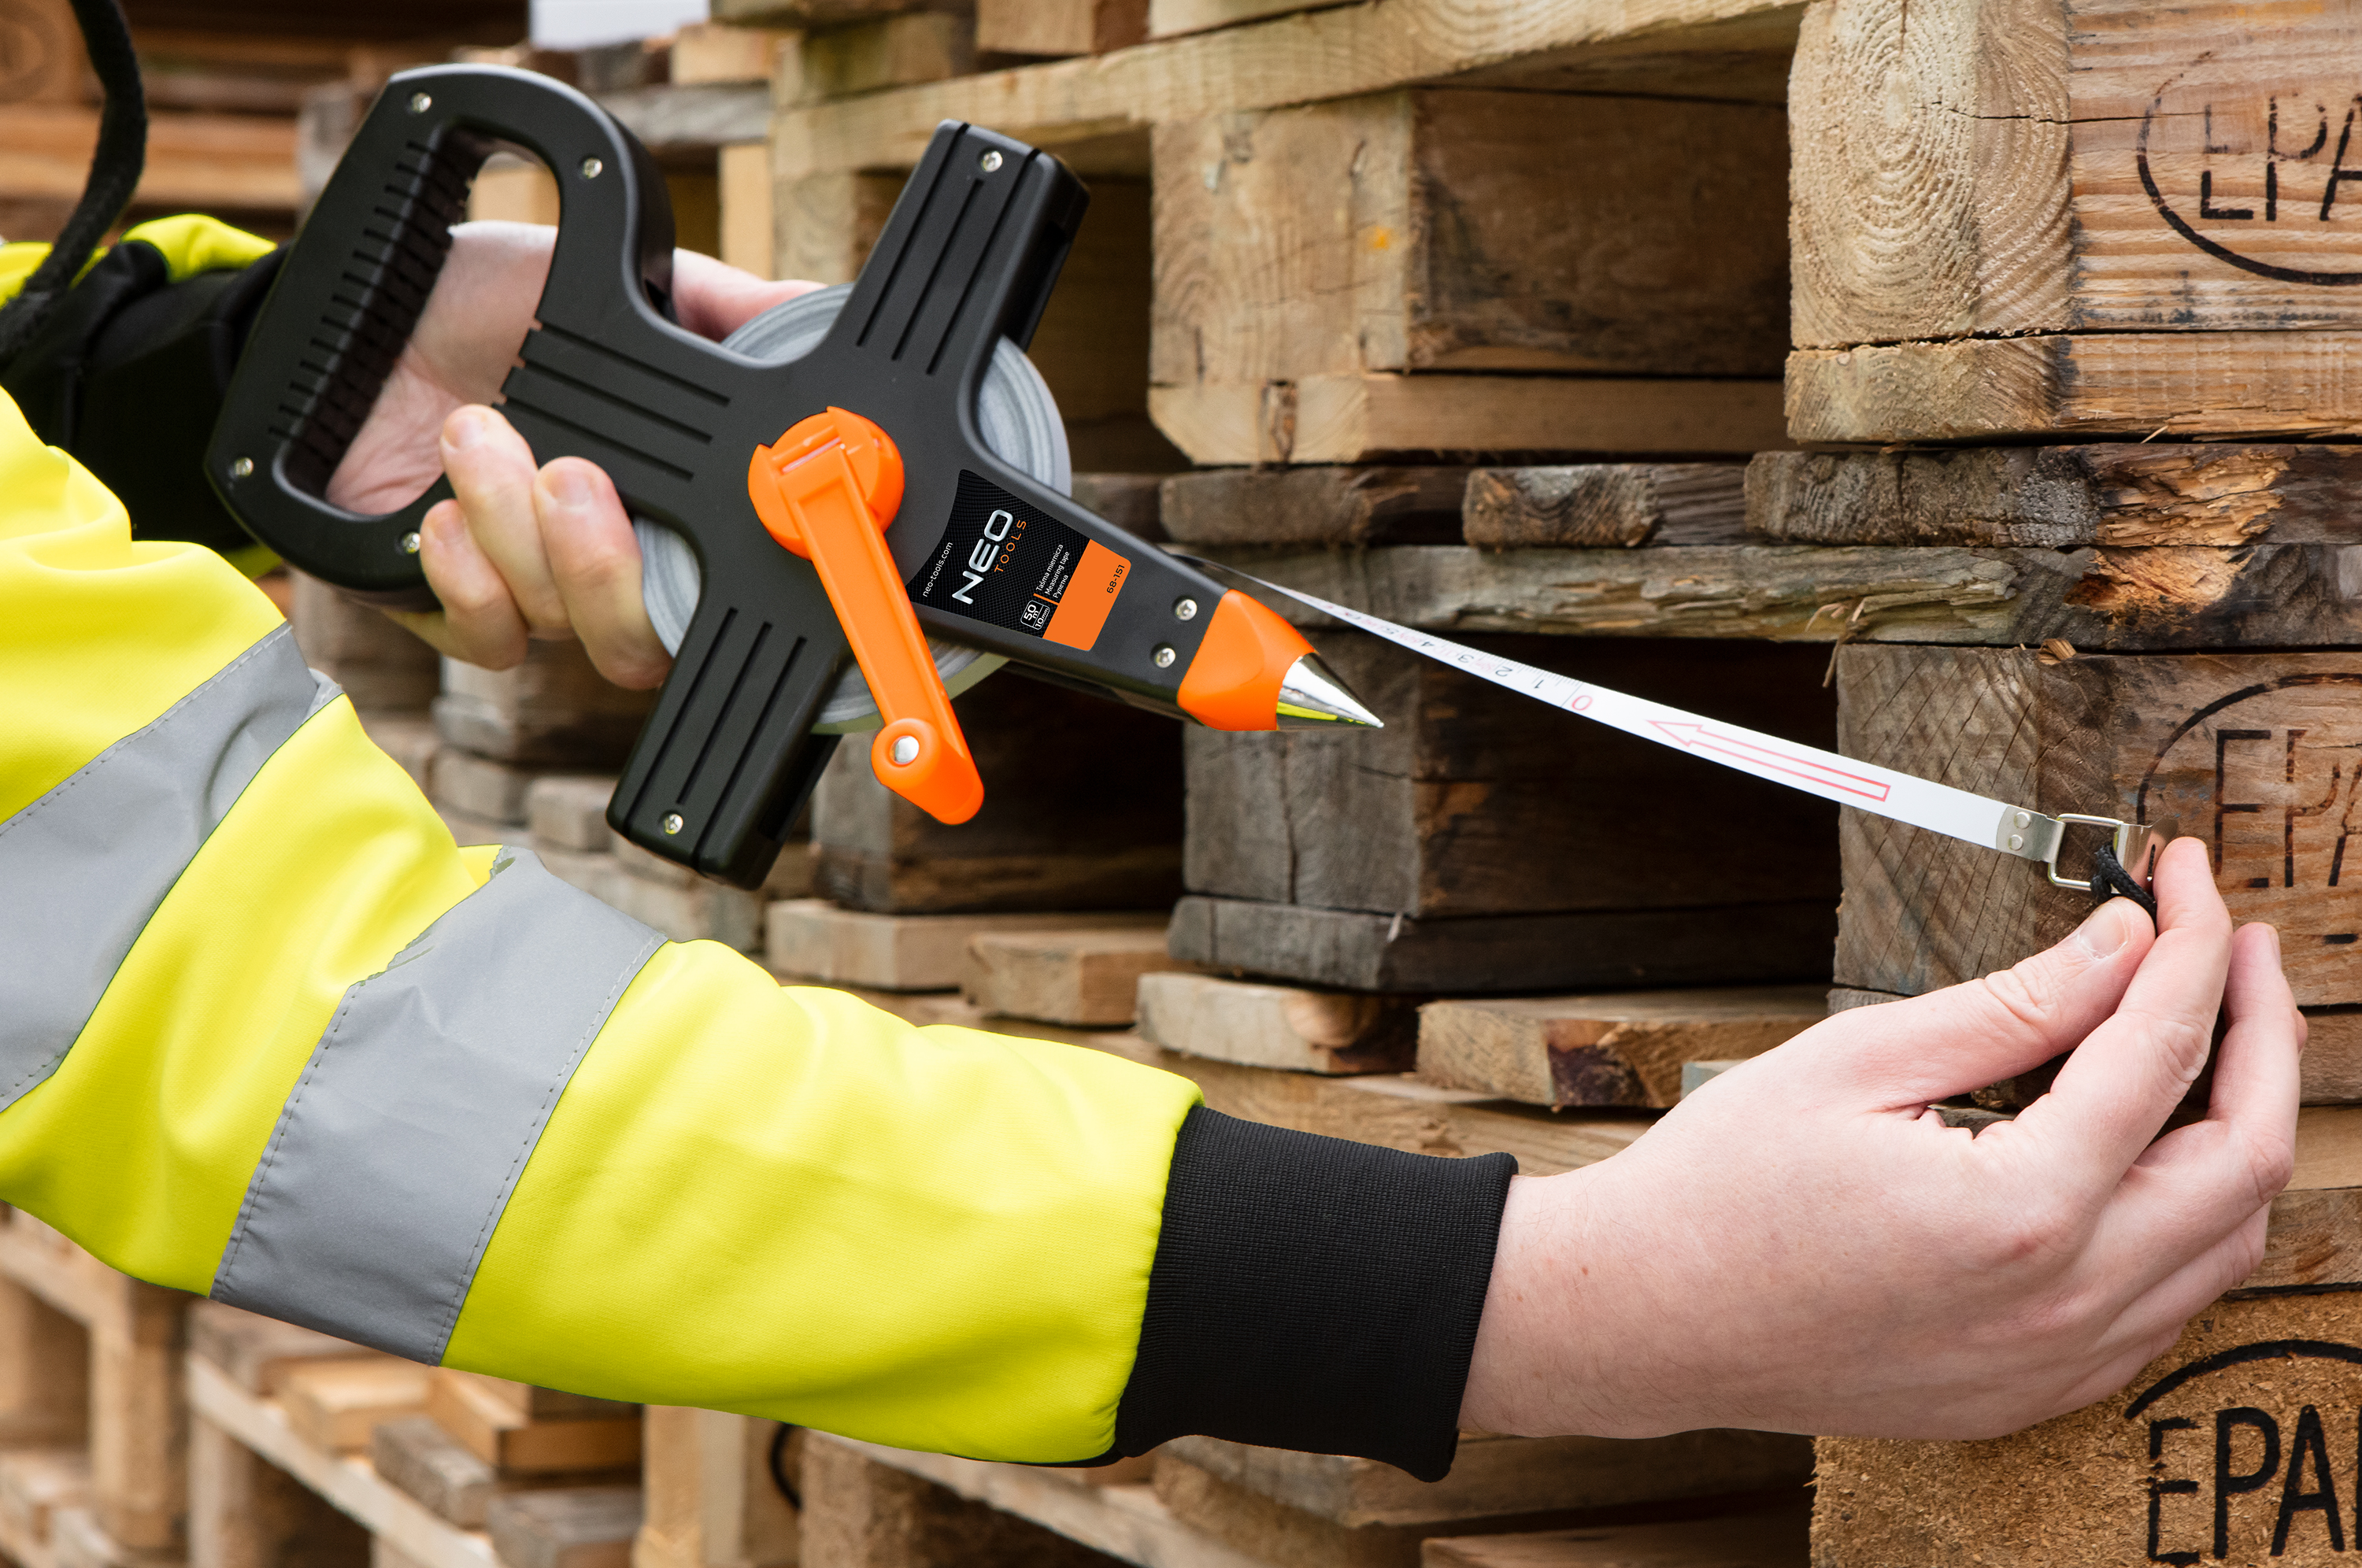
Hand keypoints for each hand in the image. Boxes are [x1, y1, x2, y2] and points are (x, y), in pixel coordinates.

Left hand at [325, 221, 817, 685]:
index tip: (694, 522)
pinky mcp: (451, 604)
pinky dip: (467, 575)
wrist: (358, 312)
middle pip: (643, 643)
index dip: (716, 578)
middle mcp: (606, 560)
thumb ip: (722, 304)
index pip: (714, 584)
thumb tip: (810, 308)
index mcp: (662, 500)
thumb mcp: (619, 278)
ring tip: (477, 431)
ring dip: (512, 528)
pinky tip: (441, 509)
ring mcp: (532, 590)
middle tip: (571, 476)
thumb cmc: (488, 299)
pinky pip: (486, 636)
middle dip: (605, 567)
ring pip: (558, 624)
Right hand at [1459, 835, 2302, 1439]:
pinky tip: (2149, 1156)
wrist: (1645, 1317)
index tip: (2186, 884)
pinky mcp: (2037, 1391)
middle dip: (2261, 1032)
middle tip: (2235, 950)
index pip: (2162, 1048)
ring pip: (2230, 1241)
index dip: (2191, 944)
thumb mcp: (1855, 1063)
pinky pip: (2170, 1306)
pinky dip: (2193, 1220)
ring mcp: (2058, 1360)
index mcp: (2018, 1208)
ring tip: (2209, 1040)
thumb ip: (2010, 1007)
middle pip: (2246, 1155)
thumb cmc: (1721, 1195)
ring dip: (2241, 1129)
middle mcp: (2062, 1300)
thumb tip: (2121, 948)